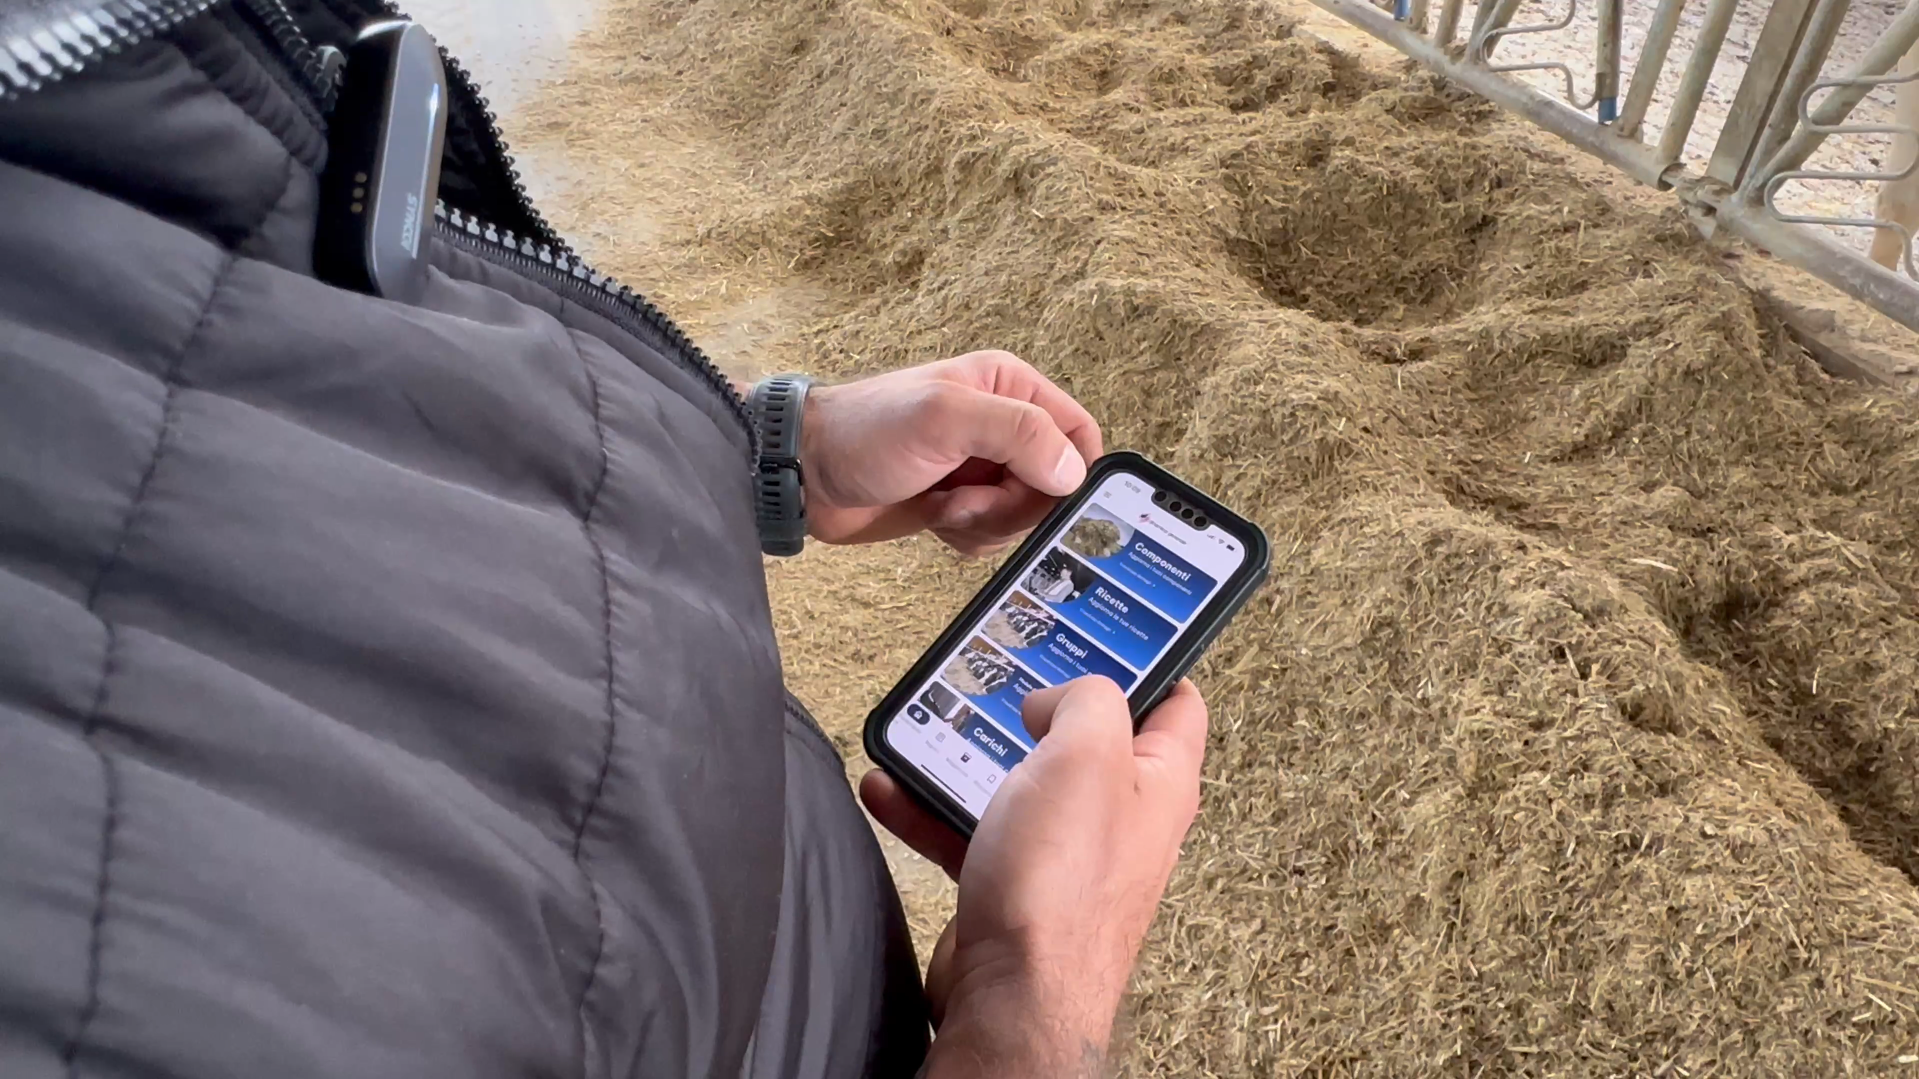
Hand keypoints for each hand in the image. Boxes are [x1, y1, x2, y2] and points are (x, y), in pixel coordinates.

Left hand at [798, 351, 1102, 555]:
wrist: (806, 473)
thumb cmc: (866, 431)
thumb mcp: (945, 418)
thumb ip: (1017, 433)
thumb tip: (1072, 473)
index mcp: (1009, 387)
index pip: (1078, 432)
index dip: (1070, 471)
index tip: (1041, 495)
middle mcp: (1001, 425)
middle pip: (1055, 484)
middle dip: (1017, 505)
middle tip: (970, 500)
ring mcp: (981, 468)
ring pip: (1025, 516)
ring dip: (989, 523)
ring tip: (945, 506)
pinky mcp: (961, 504)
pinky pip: (994, 535)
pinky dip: (969, 537)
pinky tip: (935, 518)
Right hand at [861, 678, 1208, 1075]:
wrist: (1012, 997)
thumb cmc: (1061, 888)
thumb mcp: (1086, 751)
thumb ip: (1084, 698)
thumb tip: (1057, 699)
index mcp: (1160, 781)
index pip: (1177, 700)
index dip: (1149, 657)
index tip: (1110, 629)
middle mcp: (1121, 818)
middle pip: (1086, 738)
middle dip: (1040, 705)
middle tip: (1007, 677)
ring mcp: (1068, 855)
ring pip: (1020, 784)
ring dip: (971, 756)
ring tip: (934, 731)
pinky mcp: (1018, 886)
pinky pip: (972, 830)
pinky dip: (932, 809)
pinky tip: (895, 788)